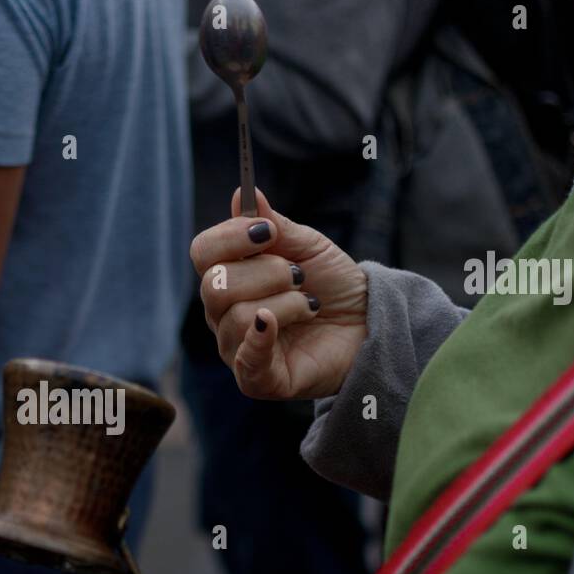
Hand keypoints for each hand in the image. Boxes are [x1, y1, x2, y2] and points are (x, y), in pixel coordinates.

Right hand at [190, 188, 369, 399]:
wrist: (370, 323)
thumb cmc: (333, 285)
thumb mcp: (308, 246)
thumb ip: (274, 224)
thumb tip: (245, 193)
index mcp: (228, 277)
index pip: (203, 253)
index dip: (230, 237)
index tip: (267, 232)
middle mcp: (223, 315)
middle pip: (214, 285)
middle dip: (265, 272)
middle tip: (298, 275)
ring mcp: (237, 348)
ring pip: (236, 316)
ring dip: (284, 302)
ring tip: (309, 304)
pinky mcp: (258, 380)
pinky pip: (245, 359)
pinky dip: (259, 336)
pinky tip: (273, 321)